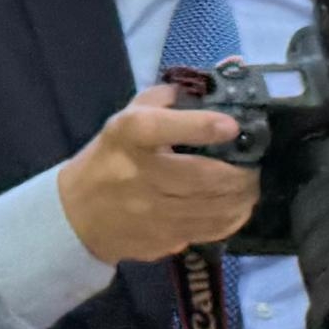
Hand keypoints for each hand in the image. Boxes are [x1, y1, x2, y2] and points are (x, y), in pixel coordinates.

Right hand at [58, 84, 258, 265]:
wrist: (75, 215)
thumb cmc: (110, 159)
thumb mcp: (125, 120)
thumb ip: (164, 100)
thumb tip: (211, 88)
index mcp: (128, 136)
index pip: (162, 128)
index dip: (201, 126)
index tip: (231, 127)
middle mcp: (138, 175)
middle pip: (204, 177)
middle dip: (241, 173)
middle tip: (254, 168)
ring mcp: (149, 212)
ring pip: (213, 209)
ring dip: (242, 198)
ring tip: (249, 188)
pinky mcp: (159, 239)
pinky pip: (208, 231)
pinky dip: (231, 220)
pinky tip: (236, 209)